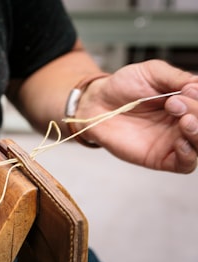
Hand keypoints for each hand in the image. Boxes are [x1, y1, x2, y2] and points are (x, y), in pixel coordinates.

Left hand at [78, 59, 197, 172]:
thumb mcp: (152, 73)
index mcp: (187, 102)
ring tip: (183, 120)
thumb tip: (197, 87)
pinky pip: (184, 164)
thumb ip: (177, 78)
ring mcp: (172, 141)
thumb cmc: (122, 86)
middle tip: (175, 104)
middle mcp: (183, 123)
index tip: (187, 90)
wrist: (97, 103)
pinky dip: (189, 155)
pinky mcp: (159, 158)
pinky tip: (180, 142)